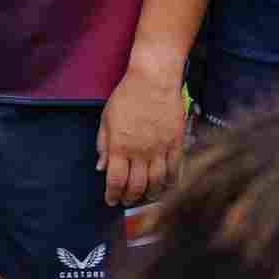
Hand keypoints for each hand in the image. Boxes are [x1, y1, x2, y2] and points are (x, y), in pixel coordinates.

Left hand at [99, 58, 191, 204]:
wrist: (154, 79)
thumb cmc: (128, 95)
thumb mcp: (106, 119)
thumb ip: (103, 145)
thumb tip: (101, 167)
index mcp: (120, 146)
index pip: (116, 181)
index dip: (113, 195)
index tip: (111, 200)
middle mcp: (141, 151)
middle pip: (137, 185)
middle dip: (130, 197)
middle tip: (127, 200)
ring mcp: (161, 148)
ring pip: (158, 181)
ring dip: (151, 193)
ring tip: (147, 196)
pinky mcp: (177, 142)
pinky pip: (176, 168)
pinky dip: (172, 181)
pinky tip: (167, 186)